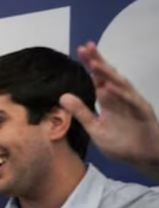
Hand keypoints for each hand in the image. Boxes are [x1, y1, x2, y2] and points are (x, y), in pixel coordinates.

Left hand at [60, 42, 158, 177]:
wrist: (144, 159)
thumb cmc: (122, 144)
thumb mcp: (95, 128)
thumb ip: (81, 112)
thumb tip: (63, 97)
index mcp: (109, 100)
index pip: (98, 79)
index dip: (90, 65)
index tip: (79, 50)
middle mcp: (121, 98)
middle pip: (108, 76)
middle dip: (97, 61)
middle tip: (86, 47)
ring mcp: (133, 104)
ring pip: (120, 85)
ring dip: (108, 74)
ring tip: (94, 63)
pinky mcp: (143, 113)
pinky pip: (131, 101)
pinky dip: (120, 94)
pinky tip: (108, 87)